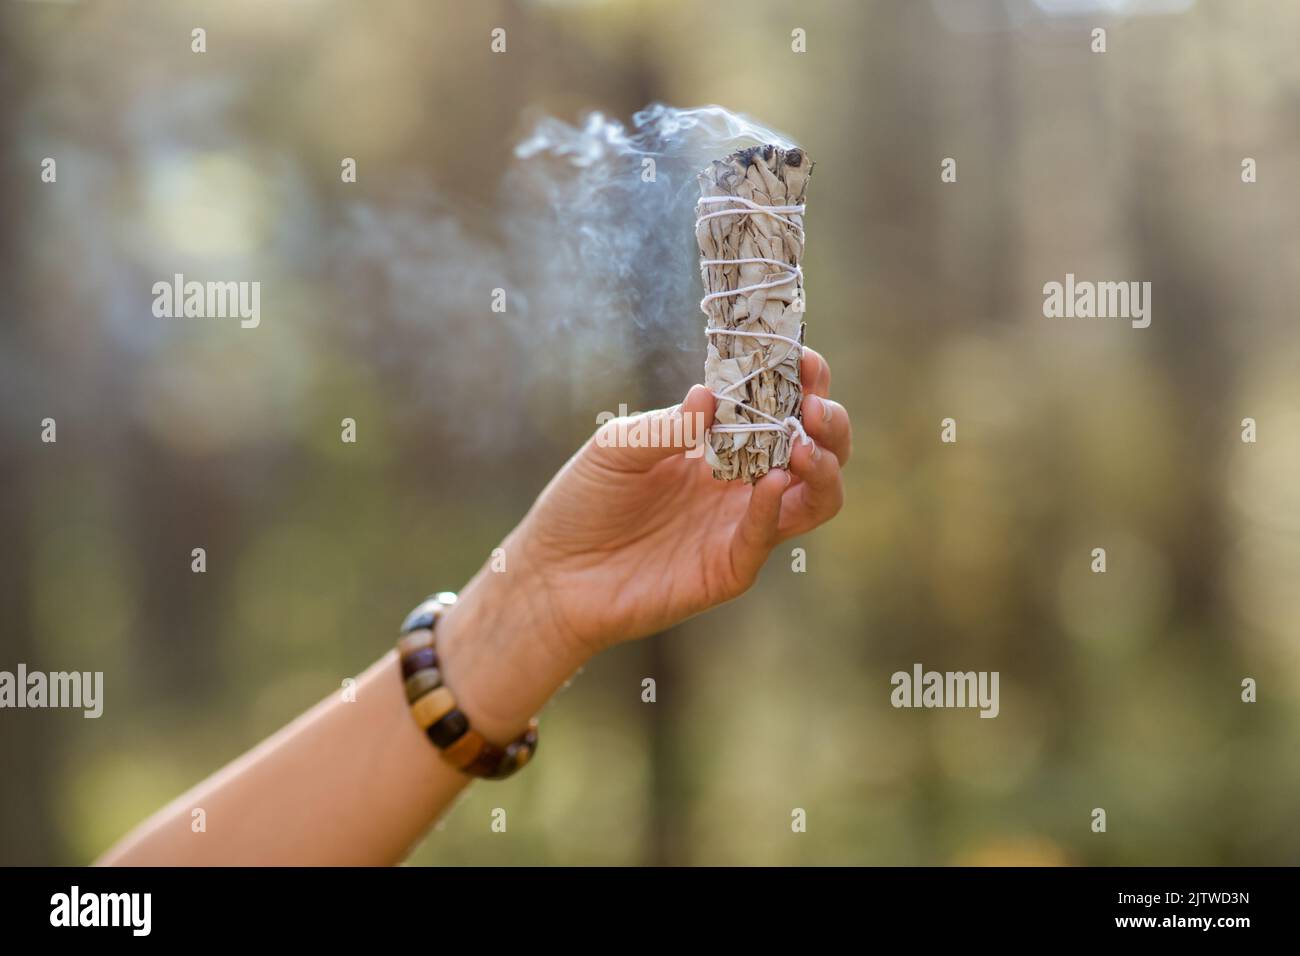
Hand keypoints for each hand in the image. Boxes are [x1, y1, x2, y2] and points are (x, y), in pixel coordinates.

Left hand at [513, 347, 850, 656]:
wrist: (553, 574)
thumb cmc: (582, 503)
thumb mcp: (616, 448)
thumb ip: (666, 427)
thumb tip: (710, 393)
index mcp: (720, 444)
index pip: (780, 407)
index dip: (802, 382)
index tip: (803, 358)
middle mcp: (742, 483)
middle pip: (817, 449)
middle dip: (829, 423)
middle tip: (813, 406)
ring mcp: (740, 527)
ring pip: (815, 499)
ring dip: (822, 469)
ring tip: (804, 446)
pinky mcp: (729, 568)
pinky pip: (766, 536)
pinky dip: (775, 509)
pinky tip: (773, 482)